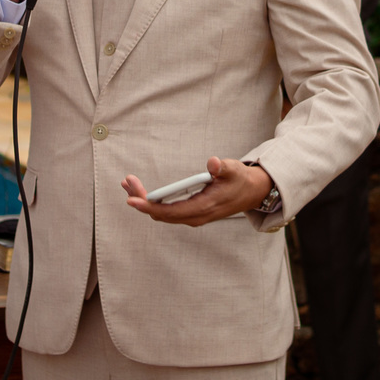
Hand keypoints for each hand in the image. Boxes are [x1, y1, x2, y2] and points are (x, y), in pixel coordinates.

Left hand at [122, 157, 273, 226]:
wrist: (252, 192)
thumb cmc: (240, 179)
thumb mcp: (234, 170)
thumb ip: (223, 167)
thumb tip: (213, 163)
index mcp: (203, 208)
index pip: (170, 212)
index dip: (149, 206)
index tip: (132, 200)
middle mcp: (195, 216)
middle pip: (161, 214)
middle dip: (141, 199)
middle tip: (127, 182)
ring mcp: (192, 216)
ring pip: (161, 213)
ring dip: (144, 200)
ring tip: (128, 184)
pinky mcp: (191, 212)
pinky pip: (166, 211)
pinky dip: (152, 201)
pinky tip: (141, 190)